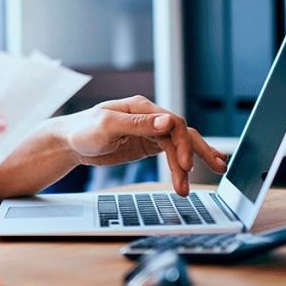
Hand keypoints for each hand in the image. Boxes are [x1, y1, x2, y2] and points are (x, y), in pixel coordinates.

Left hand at [56, 95, 228, 195]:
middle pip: (182, 132)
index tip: (184, 166)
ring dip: (192, 161)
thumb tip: (168, 121)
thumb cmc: (82, 130)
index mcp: (141, 108)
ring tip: (208, 177)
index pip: (172, 123)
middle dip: (199, 151)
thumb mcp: (107, 126)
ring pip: (179, 144)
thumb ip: (138, 124)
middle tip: (217, 168)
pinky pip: (170, 152)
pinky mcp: (146, 145)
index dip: (182, 144)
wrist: (67, 142)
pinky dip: (183, 162)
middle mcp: (149, 117)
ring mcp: (149, 132)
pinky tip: (194, 170)